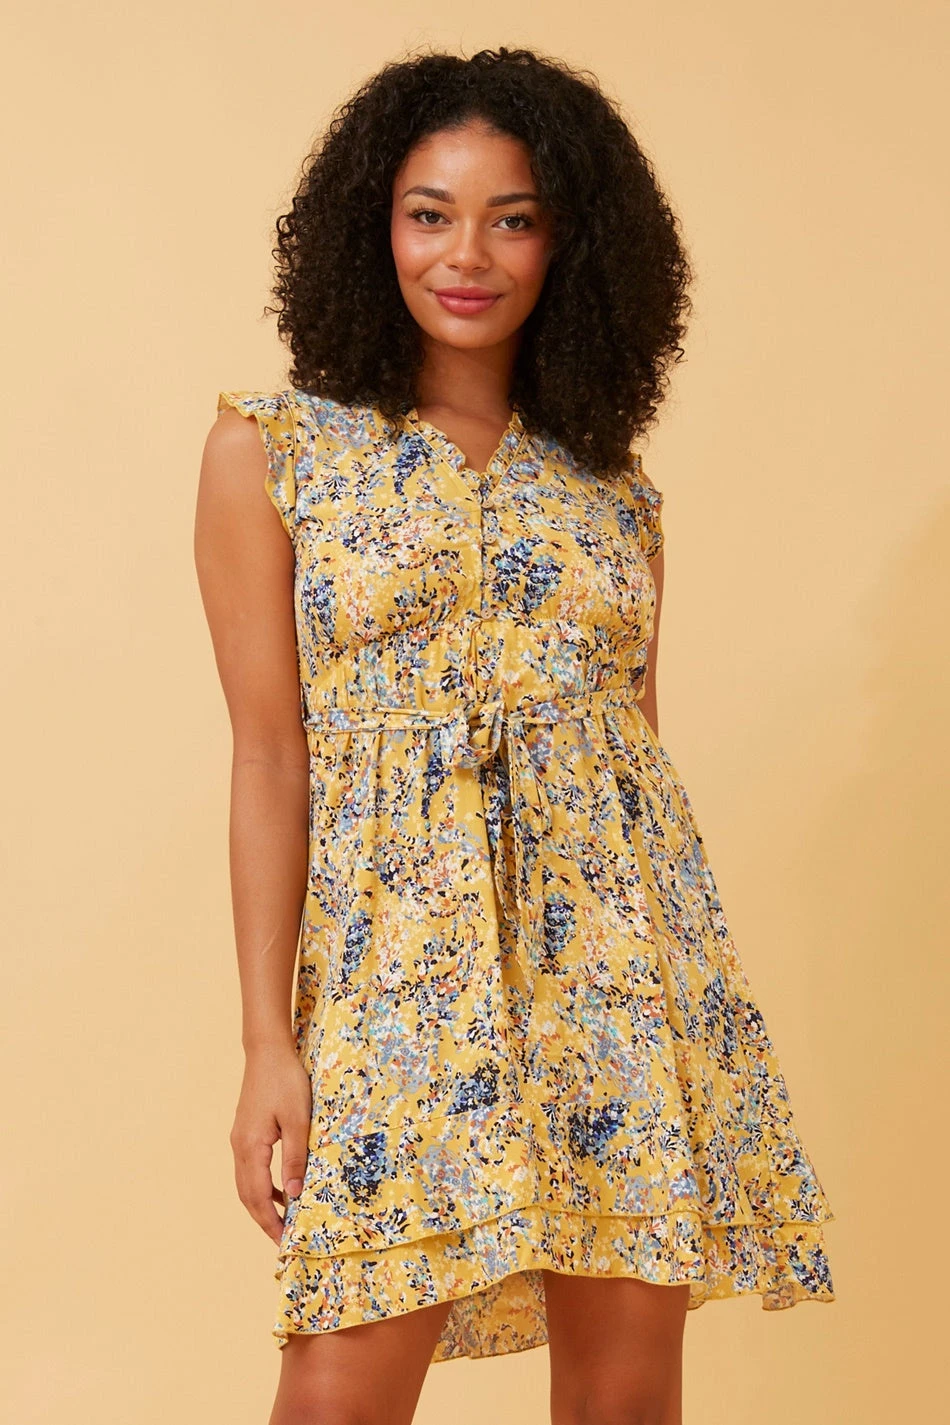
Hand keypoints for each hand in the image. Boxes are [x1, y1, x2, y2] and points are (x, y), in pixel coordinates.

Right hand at [229, 1042, 311, 1244]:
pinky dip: (263, 1186)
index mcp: (251, 1147)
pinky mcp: (245, 1132)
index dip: (271, 1222)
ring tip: (284, 1220)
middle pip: (247, 1196)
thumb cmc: (286, 1081)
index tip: (284, 1242)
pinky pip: (251, 1169)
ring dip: (263, 1204)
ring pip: (246, 1184)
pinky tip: (283, 1188)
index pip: (259, 1197)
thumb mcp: (299, 1120)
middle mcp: (239, 1147)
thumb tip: (295, 1195)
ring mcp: (239, 1139)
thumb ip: (295, 1158)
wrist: (267, 1051)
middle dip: (264, 1220)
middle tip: (283, 1241)